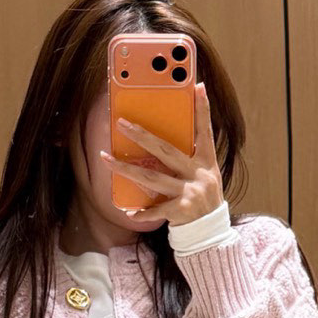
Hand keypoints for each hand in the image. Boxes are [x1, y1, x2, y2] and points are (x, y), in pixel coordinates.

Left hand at [98, 81, 224, 229]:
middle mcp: (200, 174)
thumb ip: (190, 157)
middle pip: (166, 150)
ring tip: (106, 159)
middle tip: (121, 123)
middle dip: (142, 136)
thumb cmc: (202, 198)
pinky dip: (142, 212)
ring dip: (126, 168)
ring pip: (152, 177)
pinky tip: (129, 212)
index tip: (198, 87)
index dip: (202, 109)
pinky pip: (156, 210)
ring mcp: (190, 192)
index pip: (205, 130)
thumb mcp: (204, 174)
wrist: (211, 231)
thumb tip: (165, 137)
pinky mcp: (181, 210)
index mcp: (207, 161)